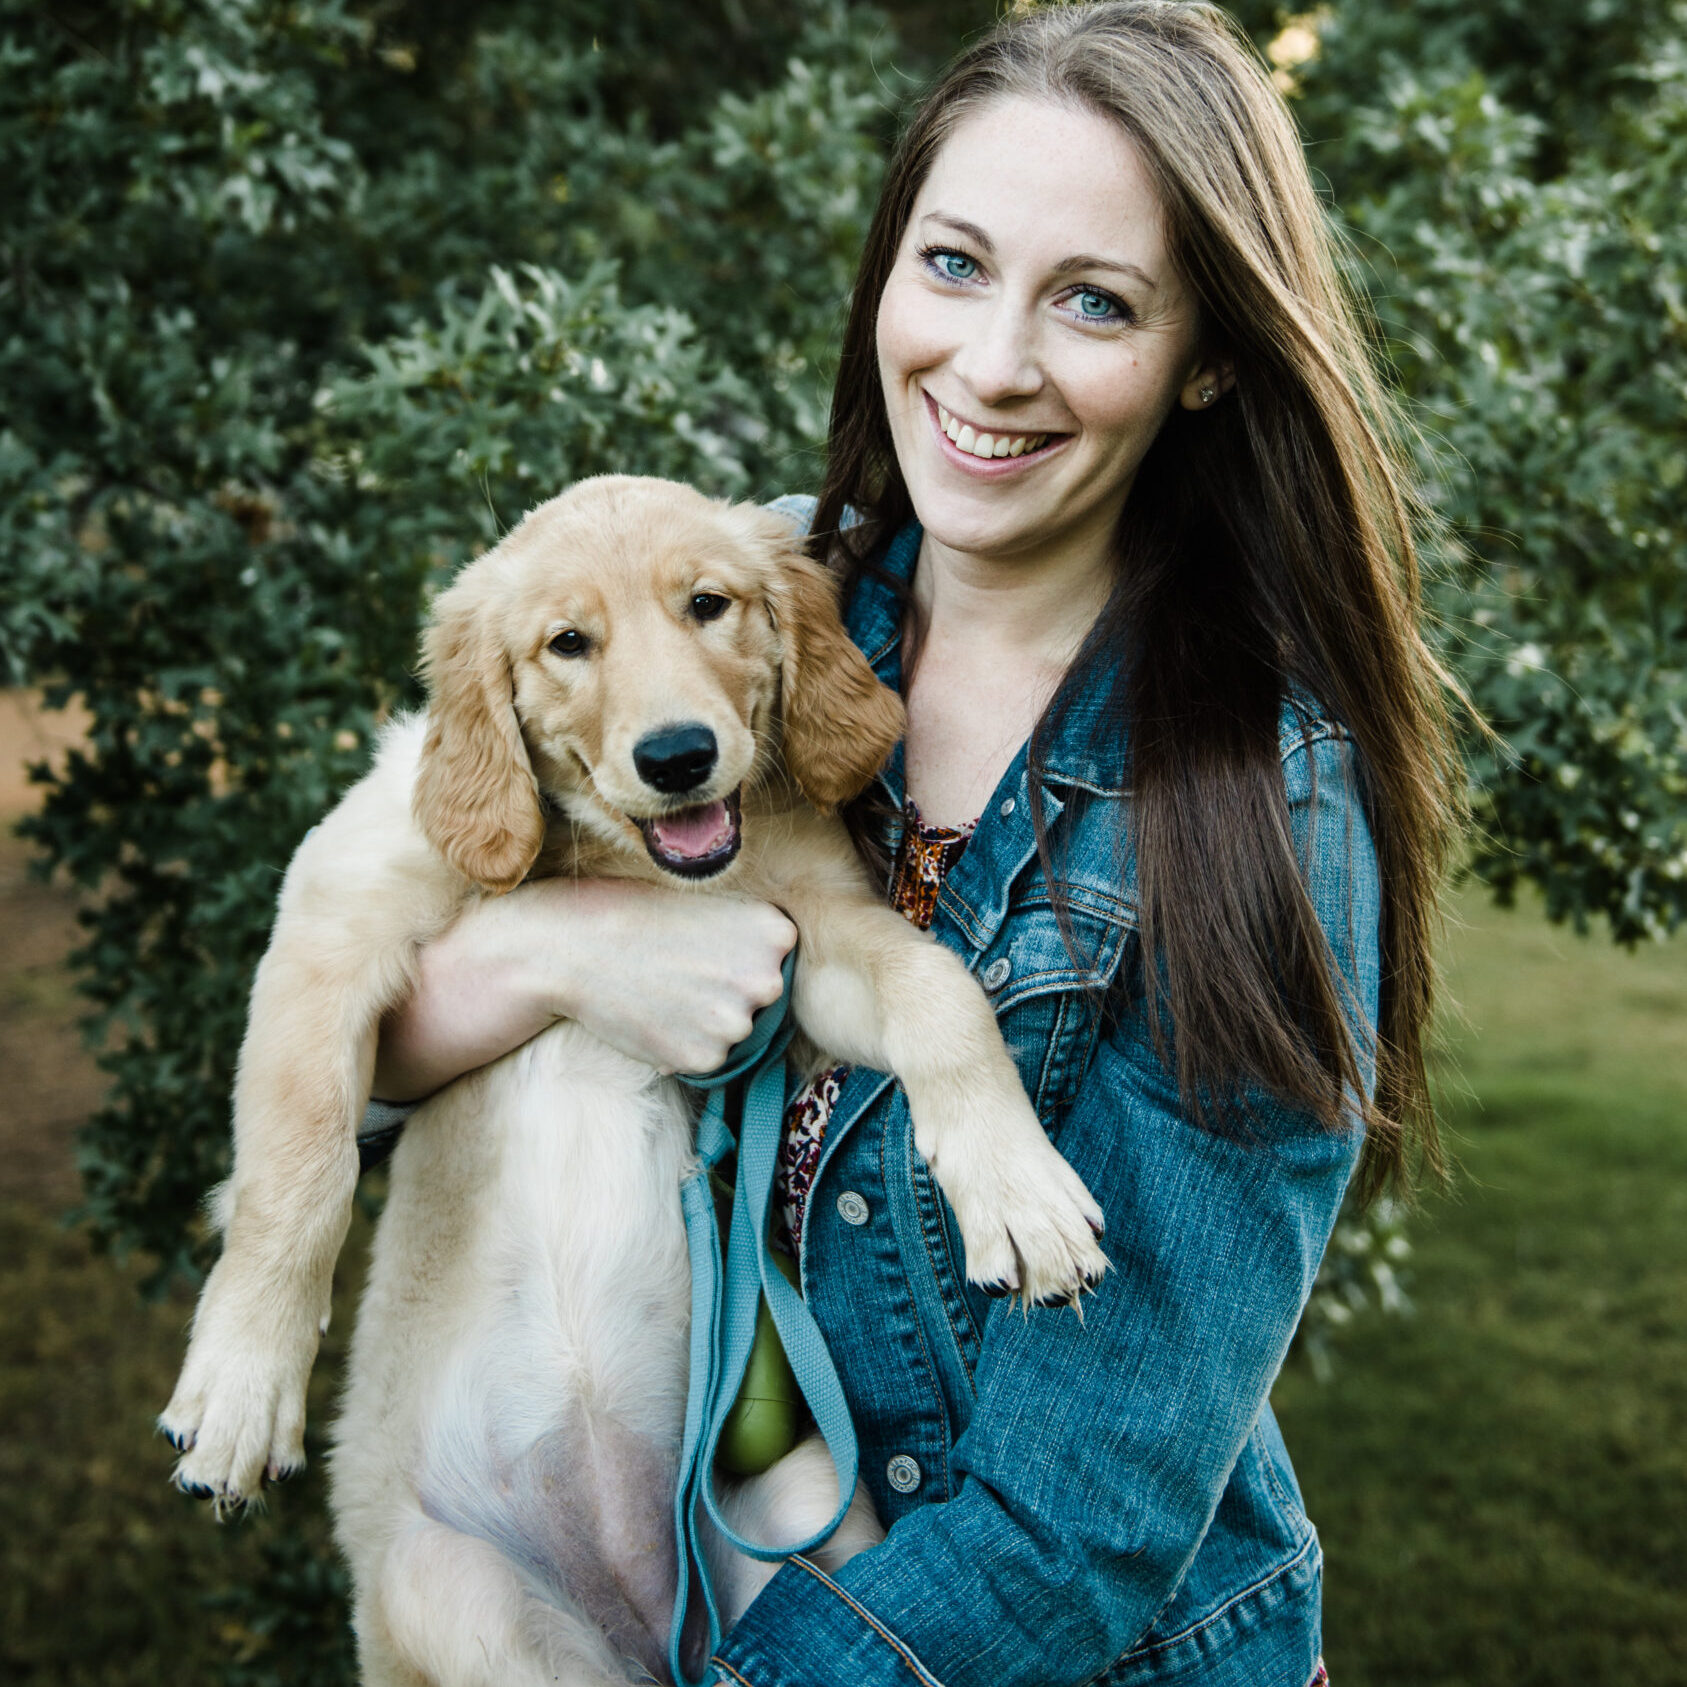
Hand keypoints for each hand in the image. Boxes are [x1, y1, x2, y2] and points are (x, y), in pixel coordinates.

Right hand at [372, 879, 796, 1097]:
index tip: (703, 945)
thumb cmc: (634, 914)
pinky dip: (681, 1044)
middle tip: (679, 969)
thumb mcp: (707, 904)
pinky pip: (706, 1058)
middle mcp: (767, 980)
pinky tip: (651, 1015)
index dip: (739, 955)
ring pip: (734, 1031)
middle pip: (762, 998)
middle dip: (728, 990)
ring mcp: (736, 1024)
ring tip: (660, 988)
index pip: (780, 958)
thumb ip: (751, 937)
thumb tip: (779, 974)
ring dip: (705, 1020)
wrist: (569, 946)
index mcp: (776, 932)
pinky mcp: (704, 1059)